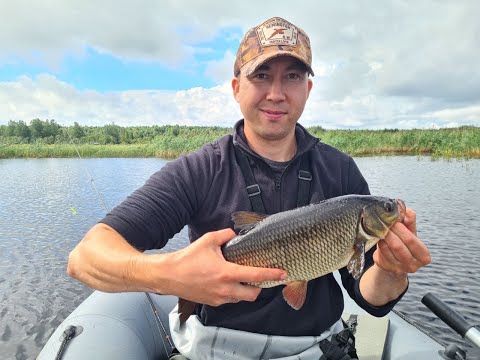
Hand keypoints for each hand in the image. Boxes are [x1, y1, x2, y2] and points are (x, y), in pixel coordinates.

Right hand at [155, 228, 286, 305]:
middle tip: (260, 277)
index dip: (272, 274)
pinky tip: (228, 282)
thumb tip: (234, 234)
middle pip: (253, 294)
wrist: (168, 276)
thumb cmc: (187, 258)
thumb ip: (225, 235)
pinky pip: (230, 300)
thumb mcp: (208, 240)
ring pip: (241, 299)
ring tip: (242, 278)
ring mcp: (219, 298)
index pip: (256, 275)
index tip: (283, 273)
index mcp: (226, 273)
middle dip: (260, 287)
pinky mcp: (212, 302)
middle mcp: (225, 289)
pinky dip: (234, 293)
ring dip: (246, 291)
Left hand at [373, 208, 430, 275]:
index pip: (411, 240)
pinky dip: (378, 242)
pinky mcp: (386, 267)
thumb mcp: (411, 232)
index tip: (394, 221)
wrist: (395, 259)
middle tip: (384, 222)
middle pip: (397, 245)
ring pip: (386, 249)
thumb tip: (406, 211)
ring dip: (382, 236)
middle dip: (390, 231)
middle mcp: (412, 265)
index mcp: (423, 256)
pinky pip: (379, 252)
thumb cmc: (405, 243)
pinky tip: (377, 236)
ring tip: (379, 227)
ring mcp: (398, 269)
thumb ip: (410, 221)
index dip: (401, 229)